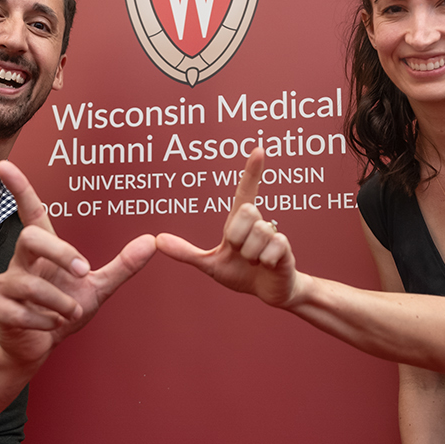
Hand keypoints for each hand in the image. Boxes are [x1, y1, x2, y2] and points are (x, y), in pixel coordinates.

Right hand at [0, 160, 155, 366]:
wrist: (37, 347)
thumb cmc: (63, 312)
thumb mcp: (97, 288)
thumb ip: (123, 266)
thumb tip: (153, 241)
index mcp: (42, 251)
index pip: (31, 212)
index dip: (20, 188)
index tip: (6, 165)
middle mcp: (19, 261)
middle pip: (31, 238)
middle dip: (61, 253)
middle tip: (84, 271)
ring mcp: (3, 283)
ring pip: (32, 285)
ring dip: (61, 303)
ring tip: (71, 313)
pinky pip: (23, 312)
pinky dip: (46, 322)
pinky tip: (50, 325)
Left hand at [157, 148, 298, 306]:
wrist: (269, 293)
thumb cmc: (242, 275)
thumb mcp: (211, 264)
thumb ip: (186, 252)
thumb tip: (158, 240)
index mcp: (239, 223)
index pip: (245, 191)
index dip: (252, 171)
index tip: (258, 150)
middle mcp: (258, 223)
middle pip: (246, 211)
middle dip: (238, 236)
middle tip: (240, 252)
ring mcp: (274, 234)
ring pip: (258, 233)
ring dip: (252, 254)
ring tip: (256, 262)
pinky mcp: (286, 248)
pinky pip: (271, 249)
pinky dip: (264, 262)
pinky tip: (268, 266)